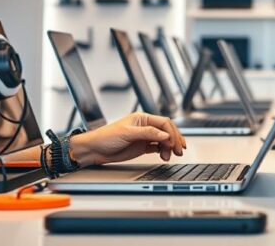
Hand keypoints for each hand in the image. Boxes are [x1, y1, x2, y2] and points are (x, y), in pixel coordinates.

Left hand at [68, 112, 186, 166]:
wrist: (94, 150)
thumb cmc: (106, 137)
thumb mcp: (128, 133)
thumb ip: (147, 133)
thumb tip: (165, 134)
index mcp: (142, 118)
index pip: (163, 123)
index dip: (171, 133)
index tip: (174, 143)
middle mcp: (145, 126)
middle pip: (166, 131)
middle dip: (174, 140)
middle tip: (179, 151)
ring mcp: (144, 137)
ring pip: (164, 140)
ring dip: (169, 147)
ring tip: (169, 156)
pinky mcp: (142, 147)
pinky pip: (157, 147)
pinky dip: (163, 151)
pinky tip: (164, 156)